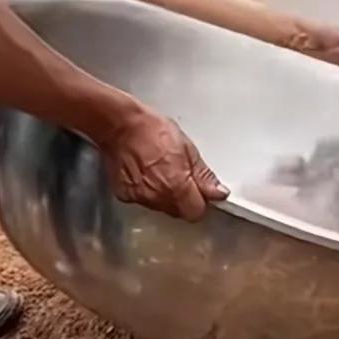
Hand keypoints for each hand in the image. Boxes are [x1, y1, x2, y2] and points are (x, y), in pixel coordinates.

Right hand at [100, 103, 227, 222]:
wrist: (120, 126)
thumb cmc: (152, 131)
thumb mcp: (188, 148)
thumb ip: (203, 176)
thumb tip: (218, 193)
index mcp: (177, 186)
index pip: (196, 212)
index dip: (200, 202)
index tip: (200, 191)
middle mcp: (157, 197)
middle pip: (179, 212)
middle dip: (183, 199)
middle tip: (178, 175)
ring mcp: (140, 198)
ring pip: (162, 207)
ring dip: (165, 195)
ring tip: (159, 170)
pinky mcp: (125, 195)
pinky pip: (144, 200)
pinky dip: (147, 191)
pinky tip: (145, 173)